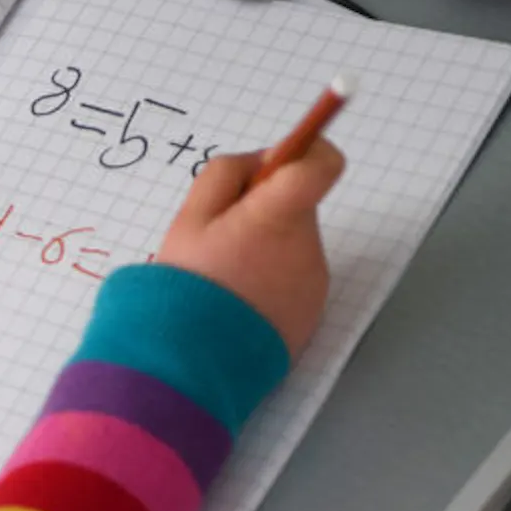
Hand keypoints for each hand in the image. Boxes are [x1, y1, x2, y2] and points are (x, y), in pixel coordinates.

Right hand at [157, 138, 345, 355]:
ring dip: (263, 249)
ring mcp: (312, 282)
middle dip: (263, 210)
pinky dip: (268, 282)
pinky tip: (236, 302)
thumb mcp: (189, 218)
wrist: (194, 360)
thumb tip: (261, 160)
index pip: (322, 163)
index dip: (309, 149)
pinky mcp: (311, 313)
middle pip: (296, 207)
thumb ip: (225, 175)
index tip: (285, 156)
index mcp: (279, 215)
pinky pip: (291, 281)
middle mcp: (307, 245)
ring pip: (291, 245)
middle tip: (219, 237)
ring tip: (223, 278)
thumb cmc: (188, 285)